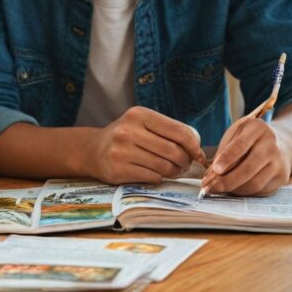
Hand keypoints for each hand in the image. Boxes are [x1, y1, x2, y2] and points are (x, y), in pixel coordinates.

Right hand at [87, 106, 205, 183]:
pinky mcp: (118, 169)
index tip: (198, 155)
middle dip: (185, 161)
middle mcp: (128, 130)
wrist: (93, 150)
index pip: (179, 131)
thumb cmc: (126, 136)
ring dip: (174, 171)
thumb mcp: (143, 124)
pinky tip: (155, 173)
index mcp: (139, 114)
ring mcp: (121, 151)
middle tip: (185, 165)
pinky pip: (153, 177)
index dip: (194, 146)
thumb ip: (169, 131)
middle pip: (174, 151)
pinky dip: (159, 177)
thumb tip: (198, 150)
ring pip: (164, 166)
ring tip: (171, 170)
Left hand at [202, 118, 291, 195]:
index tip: (214, 170)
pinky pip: (259, 190)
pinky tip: (233, 188)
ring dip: (233, 189)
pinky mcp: (282, 177)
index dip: (227, 158)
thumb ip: (224, 150)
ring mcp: (279, 162)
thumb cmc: (249, 138)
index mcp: (258, 129)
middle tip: (209, 187)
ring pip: (254, 183)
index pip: (241, 145)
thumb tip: (212, 173)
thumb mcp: (236, 134)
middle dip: (226, 180)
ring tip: (217, 188)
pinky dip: (243, 191)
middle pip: (248, 168)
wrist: (281, 144)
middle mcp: (272, 145)